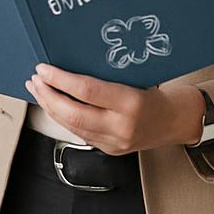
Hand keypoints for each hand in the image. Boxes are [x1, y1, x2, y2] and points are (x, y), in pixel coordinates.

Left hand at [26, 64, 206, 155]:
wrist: (178, 121)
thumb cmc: (158, 93)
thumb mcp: (136, 77)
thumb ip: (105, 76)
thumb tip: (69, 62)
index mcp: (131, 103)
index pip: (86, 91)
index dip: (60, 79)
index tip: (43, 68)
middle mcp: (122, 126)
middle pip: (73, 114)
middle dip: (48, 95)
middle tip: (35, 79)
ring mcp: (115, 142)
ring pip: (71, 126)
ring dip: (50, 107)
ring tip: (38, 90)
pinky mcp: (110, 150)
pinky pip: (79, 133)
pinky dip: (62, 118)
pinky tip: (53, 105)